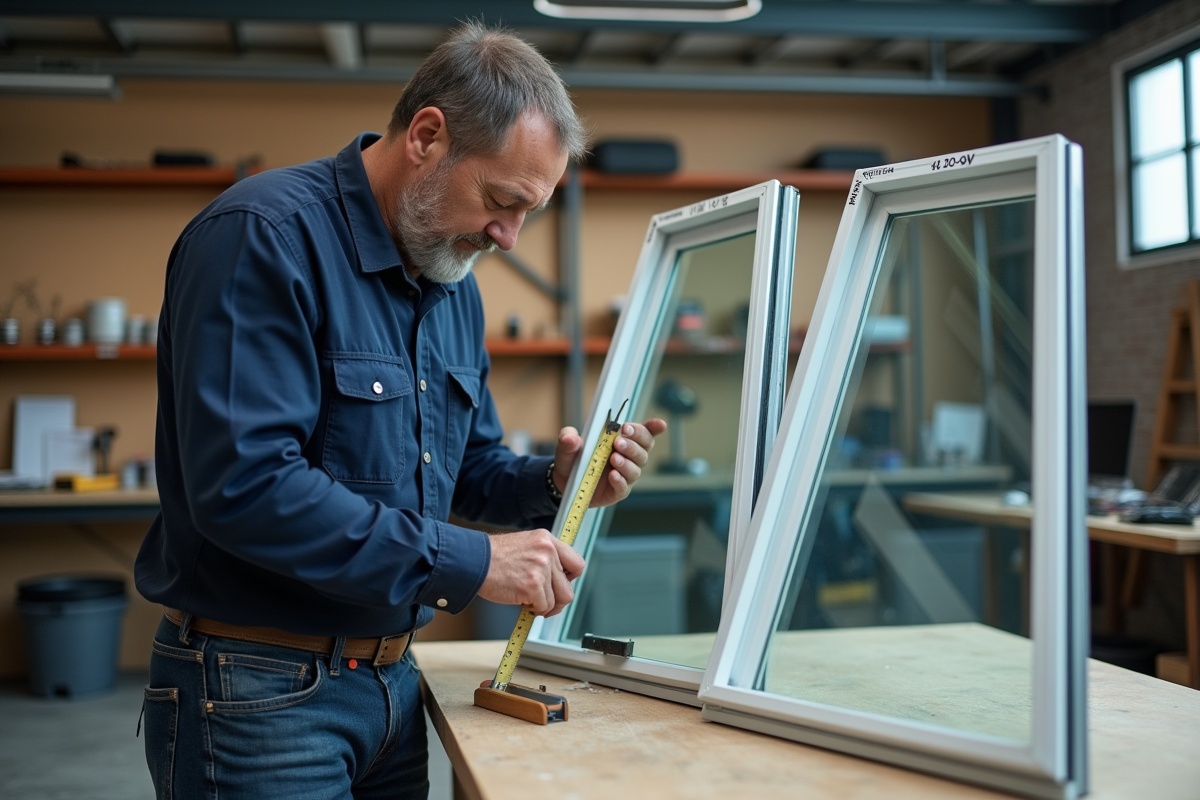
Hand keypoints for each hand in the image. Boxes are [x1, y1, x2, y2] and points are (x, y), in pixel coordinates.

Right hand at [477, 529, 585, 616]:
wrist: (474, 562)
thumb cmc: (494, 558)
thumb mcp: (525, 545)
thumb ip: (544, 557)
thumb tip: (557, 580)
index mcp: (547, 540)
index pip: (577, 564)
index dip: (569, 579)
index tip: (559, 585)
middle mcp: (547, 552)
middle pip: (568, 588)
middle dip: (556, 600)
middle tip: (542, 602)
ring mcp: (541, 569)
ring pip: (557, 601)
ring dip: (543, 606)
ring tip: (528, 600)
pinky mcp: (532, 586)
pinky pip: (543, 607)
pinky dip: (532, 610)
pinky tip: (521, 601)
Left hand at [551, 418, 667, 507]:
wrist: (564, 481)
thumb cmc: (572, 458)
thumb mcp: (567, 445)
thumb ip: (567, 438)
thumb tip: (570, 437)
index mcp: (622, 440)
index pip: (644, 433)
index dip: (653, 428)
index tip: (659, 425)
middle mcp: (628, 457)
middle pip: (644, 450)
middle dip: (634, 444)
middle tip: (619, 441)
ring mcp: (625, 475)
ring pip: (636, 469)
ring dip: (627, 462)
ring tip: (614, 459)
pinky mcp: (618, 491)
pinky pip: (624, 487)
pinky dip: (620, 480)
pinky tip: (613, 475)